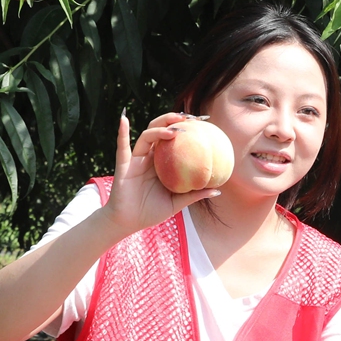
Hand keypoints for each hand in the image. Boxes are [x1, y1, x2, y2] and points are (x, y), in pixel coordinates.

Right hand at [100, 111, 220, 236]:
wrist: (129, 222)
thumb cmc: (151, 211)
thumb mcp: (177, 202)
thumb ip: (194, 195)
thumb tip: (217, 189)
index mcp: (162, 163)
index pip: (175, 139)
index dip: (186, 127)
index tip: (202, 121)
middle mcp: (150, 156)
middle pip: (161, 130)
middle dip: (173, 120)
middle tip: (190, 118)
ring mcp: (137, 159)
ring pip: (147, 135)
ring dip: (160, 128)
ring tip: (175, 128)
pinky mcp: (124, 164)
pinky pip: (123, 146)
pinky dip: (122, 132)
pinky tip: (124, 119)